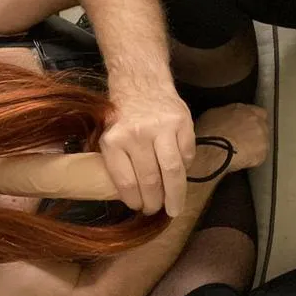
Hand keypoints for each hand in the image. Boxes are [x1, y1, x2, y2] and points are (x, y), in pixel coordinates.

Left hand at [101, 85, 194, 216]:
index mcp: (114, 141)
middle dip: (155, 201)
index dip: (134, 200)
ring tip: (174, 207)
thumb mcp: (108, 136)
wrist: (141, 84)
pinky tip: (178, 177)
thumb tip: (122, 195)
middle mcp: (137, 135)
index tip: (138, 207)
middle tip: (156, 211)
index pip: (126, 181)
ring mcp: (162, 129)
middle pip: (150, 179)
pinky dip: (185, 169)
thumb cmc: (123, 117)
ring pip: (172, 171)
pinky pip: (187, 155)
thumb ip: (115, 162)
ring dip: (175, 194)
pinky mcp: (182, 124)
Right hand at [194, 104, 269, 171]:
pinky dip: (252, 158)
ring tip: (239, 152)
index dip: (250, 119)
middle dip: (254, 132)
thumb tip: (224, 118)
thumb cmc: (208, 134)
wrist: (212, 150)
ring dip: (253, 145)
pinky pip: (259, 155)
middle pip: (262, 125)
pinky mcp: (263, 152)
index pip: (256, 111)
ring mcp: (262, 136)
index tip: (245, 125)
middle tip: (241, 140)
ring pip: (262, 141)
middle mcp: (255, 120)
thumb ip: (224, 114)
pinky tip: (240, 160)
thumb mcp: (211, 115)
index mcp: (243, 109)